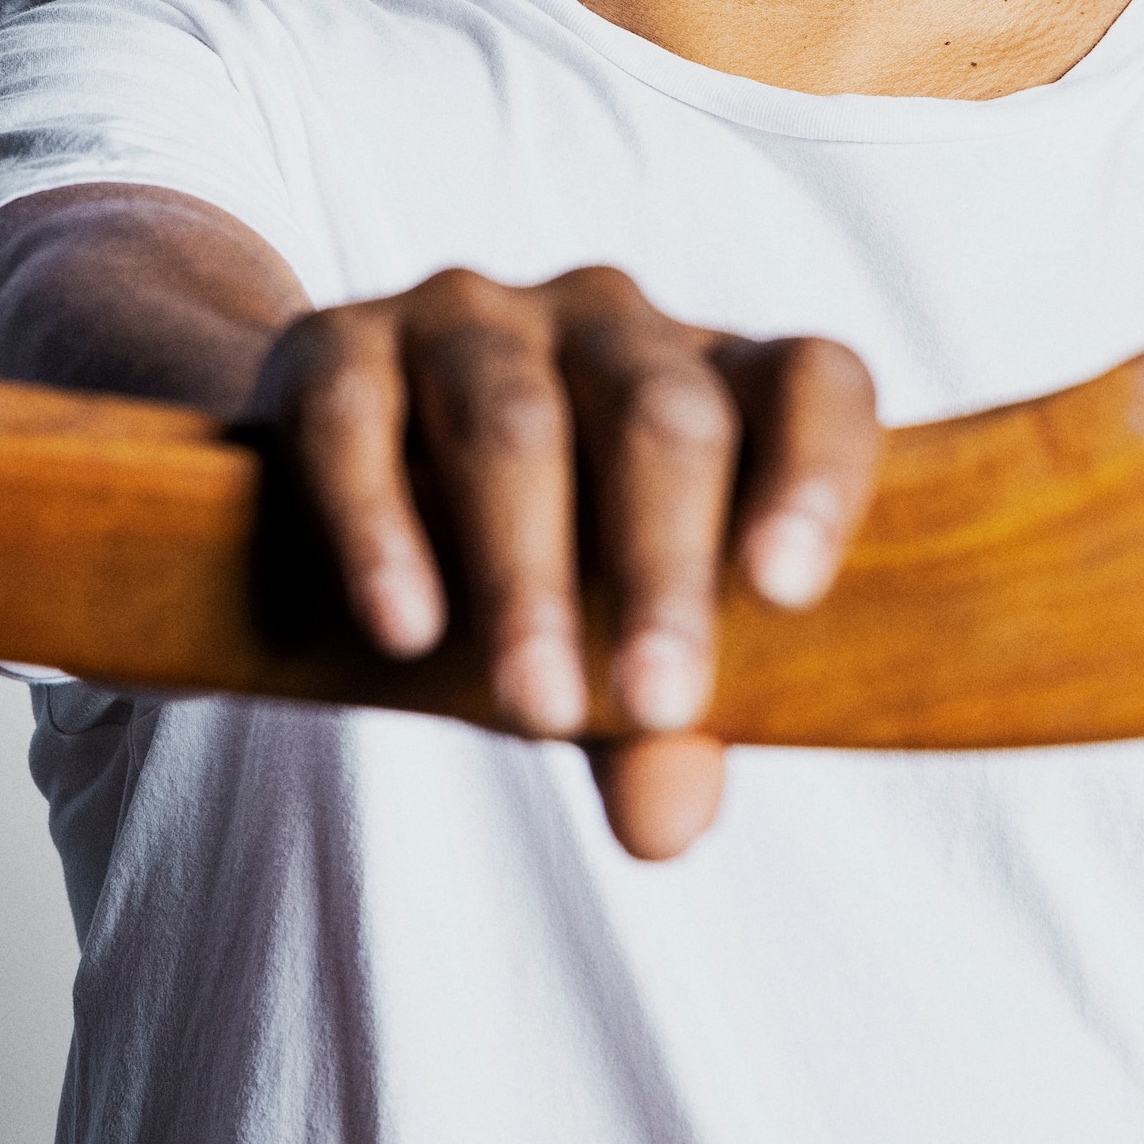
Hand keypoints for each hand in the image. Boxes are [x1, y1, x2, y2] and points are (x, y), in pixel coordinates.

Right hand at [248, 265, 881, 859]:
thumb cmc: (532, 562)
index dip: (815, 474)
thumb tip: (666, 824)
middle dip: (662, 567)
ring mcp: (469, 318)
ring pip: (511, 423)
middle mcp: (608, 323)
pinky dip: (381, 529)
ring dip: (527, 576)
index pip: (812, 383)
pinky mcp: (336, 343)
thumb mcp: (608, 645)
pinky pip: (357, 422)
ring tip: (536, 709)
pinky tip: (404, 630)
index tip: (786, 592)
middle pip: (664, 417)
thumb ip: (652, 729)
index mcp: (716, 380)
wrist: (329, 474)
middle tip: (658, 706)